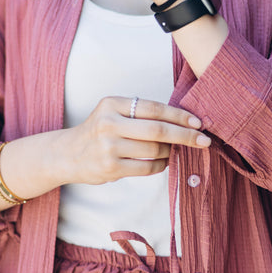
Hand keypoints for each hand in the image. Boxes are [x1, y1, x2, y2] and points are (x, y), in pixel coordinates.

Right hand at [63, 96, 209, 184]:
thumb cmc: (99, 131)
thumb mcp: (113, 113)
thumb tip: (183, 121)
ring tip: (174, 149)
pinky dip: (161, 165)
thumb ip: (140, 113)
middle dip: (185, 135)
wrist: (68, 154)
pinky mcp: (110, 168)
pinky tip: (163, 161)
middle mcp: (108, 123)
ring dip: (171, 151)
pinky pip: (147, 167)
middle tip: (204, 140)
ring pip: (154, 149)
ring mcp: (108, 147)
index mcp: (112, 104)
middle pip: (158, 129)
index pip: (154, 108)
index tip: (198, 122)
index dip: (179, 115)